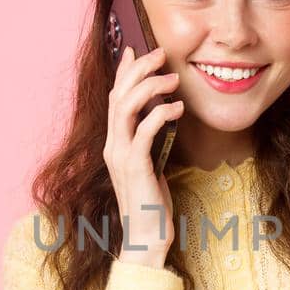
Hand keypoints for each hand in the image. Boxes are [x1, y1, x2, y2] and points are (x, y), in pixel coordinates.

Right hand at [105, 44, 184, 264]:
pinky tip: (177, 107)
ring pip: (125, 109)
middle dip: (137, 70)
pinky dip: (160, 114)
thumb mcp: (151, 167)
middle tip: (159, 54)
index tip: (135, 50)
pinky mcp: (134, 168)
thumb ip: (150, 144)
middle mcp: (112, 147)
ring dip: (149, 88)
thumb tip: (160, 120)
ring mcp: (120, 157)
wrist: (146, 240)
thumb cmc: (152, 206)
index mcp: (115, 145)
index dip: (123, 72)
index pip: (114, 99)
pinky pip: (144, 132)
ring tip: (172, 79)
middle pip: (118, 96)